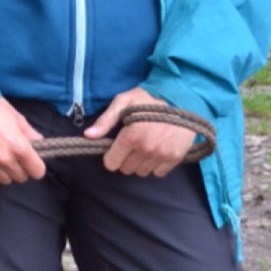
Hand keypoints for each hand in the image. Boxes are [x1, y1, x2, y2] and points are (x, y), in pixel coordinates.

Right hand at [0, 96, 47, 184]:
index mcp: (20, 147)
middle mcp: (5, 159)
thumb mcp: (17, 117)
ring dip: (6, 172)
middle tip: (14, 157)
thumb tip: (39, 142)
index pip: (37, 172)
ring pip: (5, 180)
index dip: (36, 166)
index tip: (32, 161)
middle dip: (21, 168)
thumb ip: (30, 134)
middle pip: (21, 177)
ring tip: (0, 159)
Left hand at [84, 88, 200, 177]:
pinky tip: (157, 150)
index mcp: (131, 136)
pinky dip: (155, 165)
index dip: (111, 156)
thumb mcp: (123, 101)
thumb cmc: (149, 97)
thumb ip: (105, 120)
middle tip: (133, 144)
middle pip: (126, 169)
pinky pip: (158, 173)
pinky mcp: (175, 157)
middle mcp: (146, 149)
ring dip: (140, 163)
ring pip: (142, 172)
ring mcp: (162, 154)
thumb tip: (88, 135)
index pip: (111, 163)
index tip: (117, 147)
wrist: (182, 97)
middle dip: (126, 159)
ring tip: (146, 146)